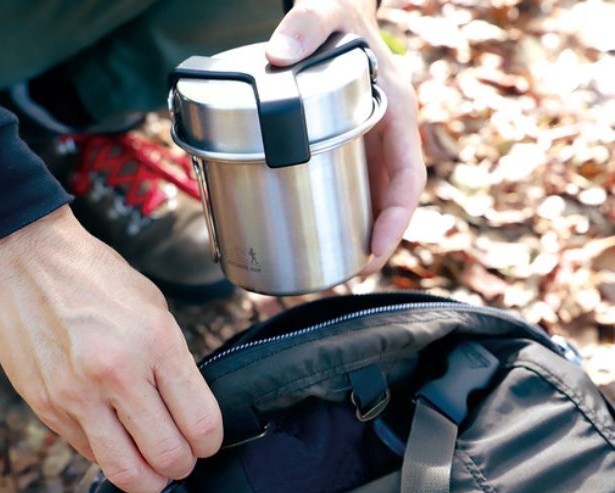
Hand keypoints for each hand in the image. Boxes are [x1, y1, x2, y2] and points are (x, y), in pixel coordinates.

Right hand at [0, 206, 222, 492]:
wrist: (28, 260)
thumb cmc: (94, 278)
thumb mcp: (154, 308)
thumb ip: (173, 361)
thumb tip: (187, 409)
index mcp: (156, 342)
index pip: (200, 421)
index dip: (211, 442)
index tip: (207, 441)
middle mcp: (117, 373)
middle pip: (167, 455)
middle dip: (183, 465)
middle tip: (183, 458)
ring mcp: (78, 395)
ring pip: (125, 470)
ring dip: (148, 478)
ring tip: (153, 467)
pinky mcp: (47, 407)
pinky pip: (88, 452)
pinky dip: (109, 454)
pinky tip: (116, 438)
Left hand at [266, 0, 425, 273]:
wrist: (335, 12)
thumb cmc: (337, 12)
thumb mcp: (325, 10)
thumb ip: (305, 24)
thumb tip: (279, 57)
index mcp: (397, 111)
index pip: (407, 177)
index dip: (395, 218)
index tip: (375, 249)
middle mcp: (388, 133)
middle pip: (391, 199)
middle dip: (378, 240)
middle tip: (352, 273)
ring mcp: (369, 141)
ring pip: (372, 197)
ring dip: (360, 234)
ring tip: (336, 268)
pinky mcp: (348, 143)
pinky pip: (349, 183)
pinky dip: (340, 212)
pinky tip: (317, 233)